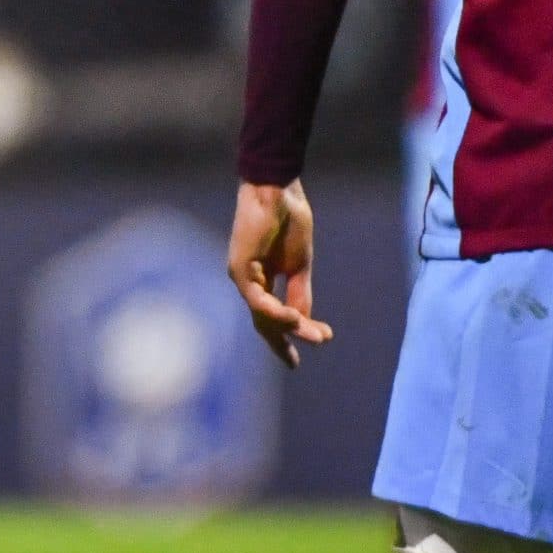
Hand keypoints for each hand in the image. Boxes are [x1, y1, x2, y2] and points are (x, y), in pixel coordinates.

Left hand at [227, 179, 334, 369]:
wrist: (278, 189)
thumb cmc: (289, 219)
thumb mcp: (299, 265)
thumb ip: (299, 293)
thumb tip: (303, 322)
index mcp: (263, 279)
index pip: (270, 317)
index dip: (283, 339)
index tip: (295, 362)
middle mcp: (249, 281)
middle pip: (263, 322)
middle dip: (282, 342)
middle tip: (295, 363)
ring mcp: (242, 275)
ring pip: (261, 315)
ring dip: (289, 328)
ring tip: (314, 335)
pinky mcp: (239, 268)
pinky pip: (256, 299)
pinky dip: (274, 311)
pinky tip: (293, 318)